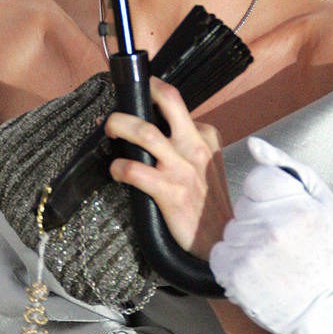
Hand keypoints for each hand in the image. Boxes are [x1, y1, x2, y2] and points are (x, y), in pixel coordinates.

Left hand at [106, 77, 232, 259]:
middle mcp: (195, 146)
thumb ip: (186, 144)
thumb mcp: (206, 163)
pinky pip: (135, 170)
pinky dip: (119, 167)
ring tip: (110, 132)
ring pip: (146, 132)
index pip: (176, 103)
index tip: (134, 100)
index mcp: (206, 136)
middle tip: (119, 108)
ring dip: (120, 126)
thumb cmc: (208, 203)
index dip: (151, 97)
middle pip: (169, 100)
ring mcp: (183, 168)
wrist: (222, 240)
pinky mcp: (171, 192)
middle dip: (139, 94)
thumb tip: (153, 131)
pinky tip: (116, 171)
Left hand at [209, 138, 332, 333]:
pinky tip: (256, 272)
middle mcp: (272, 227)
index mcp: (296, 205)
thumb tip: (254, 145)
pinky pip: (220, 254)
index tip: (285, 218)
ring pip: (231, 230)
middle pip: (243, 207)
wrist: (329, 310)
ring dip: (245, 242)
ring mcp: (251, 253)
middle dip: (257, 220)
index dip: (269, 199)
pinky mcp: (235, 277)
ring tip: (271, 260)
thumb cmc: (328, 253)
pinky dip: (232, 262)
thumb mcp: (324, 203)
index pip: (257, 180)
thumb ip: (288, 168)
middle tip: (281, 243)